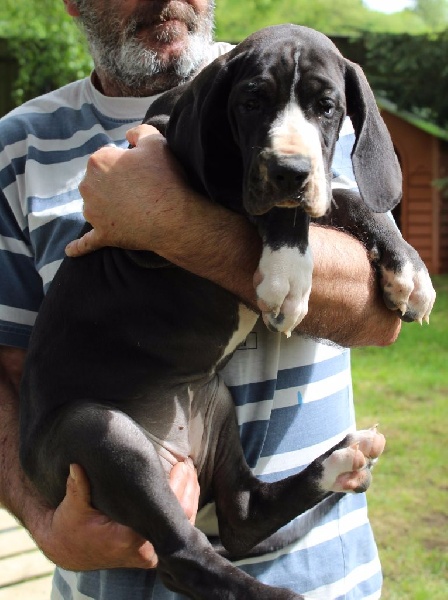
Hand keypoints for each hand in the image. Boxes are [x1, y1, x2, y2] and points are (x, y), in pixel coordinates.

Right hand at [37, 461, 198, 570]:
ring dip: (189, 496)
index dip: (179, 487)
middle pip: (182, 520)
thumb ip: (77, 486)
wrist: (68, 550)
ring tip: (189, 471)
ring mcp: (149, 553)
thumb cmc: (70, 527)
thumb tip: (76, 465)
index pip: (167, 513)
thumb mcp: (72, 507)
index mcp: (128, 539)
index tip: (182, 465)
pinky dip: (182, 508)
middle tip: (188, 464)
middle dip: (188, 488)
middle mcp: (144, 550)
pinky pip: (174, 530)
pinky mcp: (151, 551)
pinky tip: (185, 487)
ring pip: (182, 526)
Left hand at [66, 124, 191, 256]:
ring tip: (132, 209)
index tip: (142, 169)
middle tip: (140, 189)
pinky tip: (70, 251)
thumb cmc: (164, 178)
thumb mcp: (155, 141)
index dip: (126, 162)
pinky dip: (79, 247)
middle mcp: (88, 186)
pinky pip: (86, 242)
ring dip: (106, 207)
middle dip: (114, 184)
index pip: (107, 156)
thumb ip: (139, 132)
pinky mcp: (103, 234)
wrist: (172, 216)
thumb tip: (128, 135)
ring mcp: (94, 213)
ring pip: (94, 206)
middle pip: (98, 181)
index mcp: (98, 161)